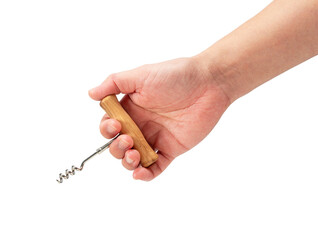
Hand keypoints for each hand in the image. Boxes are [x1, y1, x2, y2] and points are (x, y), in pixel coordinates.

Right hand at [89, 57, 230, 180]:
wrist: (208, 83)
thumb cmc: (175, 75)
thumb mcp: (141, 75)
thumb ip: (114, 83)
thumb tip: (91, 94)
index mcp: (131, 109)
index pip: (110, 125)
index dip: (107, 130)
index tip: (114, 125)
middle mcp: (141, 125)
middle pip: (119, 145)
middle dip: (117, 148)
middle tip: (128, 139)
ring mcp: (156, 138)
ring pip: (134, 159)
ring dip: (128, 162)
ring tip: (134, 154)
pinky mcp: (172, 148)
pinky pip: (156, 167)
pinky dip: (146, 174)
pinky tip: (140, 173)